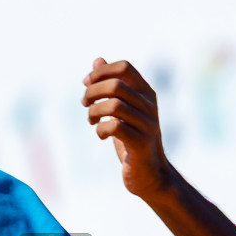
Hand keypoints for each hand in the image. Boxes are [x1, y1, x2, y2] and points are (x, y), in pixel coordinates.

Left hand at [83, 58, 172, 199]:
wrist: (149, 174)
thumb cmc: (132, 139)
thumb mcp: (122, 110)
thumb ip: (112, 85)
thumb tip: (97, 60)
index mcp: (146, 93)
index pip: (124, 67)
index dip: (101, 72)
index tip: (86, 84)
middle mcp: (150, 105)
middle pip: (115, 85)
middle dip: (92, 92)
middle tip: (85, 104)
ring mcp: (148, 124)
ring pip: (113, 105)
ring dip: (94, 112)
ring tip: (92, 121)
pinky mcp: (141, 143)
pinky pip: (115, 127)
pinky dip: (101, 130)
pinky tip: (102, 135)